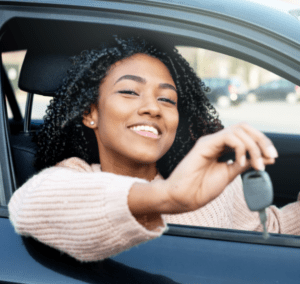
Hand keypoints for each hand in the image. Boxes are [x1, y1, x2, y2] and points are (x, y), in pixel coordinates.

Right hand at [163, 123, 277, 212]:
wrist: (184, 197)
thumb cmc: (201, 188)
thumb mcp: (230, 174)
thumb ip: (245, 164)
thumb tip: (266, 158)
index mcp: (222, 148)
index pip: (245, 135)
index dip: (261, 143)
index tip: (272, 158)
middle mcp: (216, 141)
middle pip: (244, 127)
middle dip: (261, 140)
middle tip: (270, 156)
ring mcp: (210, 141)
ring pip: (238, 129)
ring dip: (253, 146)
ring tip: (255, 164)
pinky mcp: (204, 144)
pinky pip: (228, 136)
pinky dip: (240, 147)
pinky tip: (240, 161)